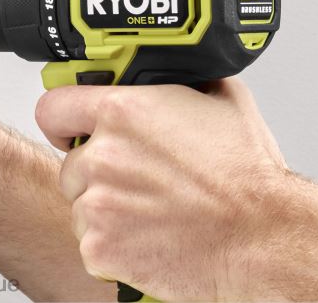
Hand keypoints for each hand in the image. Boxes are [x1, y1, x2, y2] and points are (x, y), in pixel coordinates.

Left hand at [34, 78, 288, 300]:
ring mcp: (97, 204)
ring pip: (81, 204)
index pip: (53, 107)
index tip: (72, 128)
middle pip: (71, 162)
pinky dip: (113, 244)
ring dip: (106, 208)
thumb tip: (170, 70)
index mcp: (122, 112)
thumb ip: (179, 82)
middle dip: (97, 171)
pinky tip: (149, 237)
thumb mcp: (220, 100)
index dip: (64, 119)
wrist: (264, 239)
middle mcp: (103, 155)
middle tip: (138, 180)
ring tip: (152, 211)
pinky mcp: (99, 246)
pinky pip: (90, 241)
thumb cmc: (248, 180)